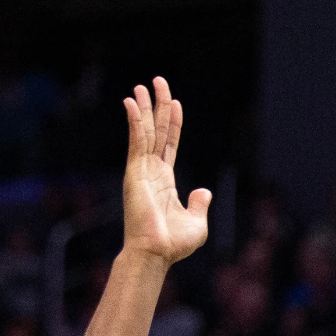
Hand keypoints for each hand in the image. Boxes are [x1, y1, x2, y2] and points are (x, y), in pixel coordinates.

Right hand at [121, 77, 209, 267]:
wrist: (157, 253)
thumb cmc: (174, 244)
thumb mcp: (196, 223)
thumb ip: (199, 205)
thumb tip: (204, 191)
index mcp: (165, 181)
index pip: (169, 144)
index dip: (173, 123)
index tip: (175, 103)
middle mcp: (151, 172)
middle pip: (156, 132)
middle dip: (157, 106)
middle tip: (157, 82)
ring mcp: (142, 171)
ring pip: (144, 132)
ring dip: (144, 108)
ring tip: (143, 85)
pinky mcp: (135, 172)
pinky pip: (136, 141)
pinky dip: (134, 121)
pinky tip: (131, 102)